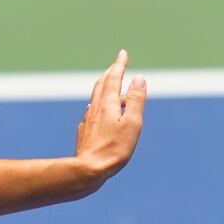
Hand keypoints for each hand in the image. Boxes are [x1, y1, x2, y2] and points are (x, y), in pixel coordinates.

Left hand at [75, 49, 146, 181]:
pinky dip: (99, 105)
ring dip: (103, 87)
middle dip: (110, 73)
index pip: (113, 78)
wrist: (89, 169)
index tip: (122, 53)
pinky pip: (92, 113)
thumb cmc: (115, 148)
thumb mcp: (133, 122)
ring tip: (109, 84)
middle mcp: (94, 109)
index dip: (119, 65)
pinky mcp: (85, 132)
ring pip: (95, 99)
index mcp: (107, 104)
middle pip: (101, 85)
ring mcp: (87, 121)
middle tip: (116, 65)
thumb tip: (138, 78)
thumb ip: (135, 99)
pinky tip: (98, 111)